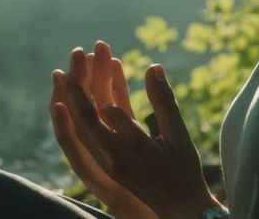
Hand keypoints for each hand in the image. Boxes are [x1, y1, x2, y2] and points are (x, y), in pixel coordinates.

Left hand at [57, 46, 221, 218]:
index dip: (88, 88)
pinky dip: (95, 107)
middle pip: (83, 117)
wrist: (181, 209)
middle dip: (77, 86)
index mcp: (126, 153)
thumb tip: (153, 67)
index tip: (84, 61)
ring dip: (80, 95)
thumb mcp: (178, 137)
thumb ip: (164, 102)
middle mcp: (110, 158)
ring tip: (78, 66)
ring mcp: (107, 161)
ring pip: (86, 124)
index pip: (97, 117)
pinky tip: (102, 82)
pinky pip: (95, 130)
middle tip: (75, 56)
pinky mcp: (110, 160)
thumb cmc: (184, 173)